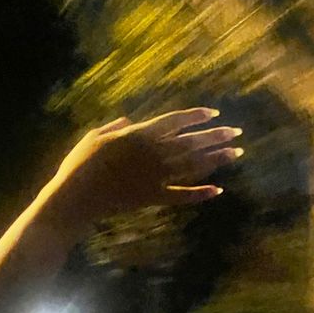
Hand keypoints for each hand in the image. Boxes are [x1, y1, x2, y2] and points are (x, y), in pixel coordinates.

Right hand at [52, 108, 243, 221]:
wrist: (77, 197)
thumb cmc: (80, 163)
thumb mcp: (95, 136)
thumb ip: (115, 126)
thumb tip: (130, 120)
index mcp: (140, 135)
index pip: (175, 121)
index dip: (196, 116)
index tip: (214, 114)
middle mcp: (153, 154)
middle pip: (191, 142)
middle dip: (215, 136)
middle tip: (236, 132)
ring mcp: (156, 177)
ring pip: (193, 166)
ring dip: (216, 159)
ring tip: (236, 153)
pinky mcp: (154, 198)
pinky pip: (182, 196)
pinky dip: (200, 194)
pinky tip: (218, 190)